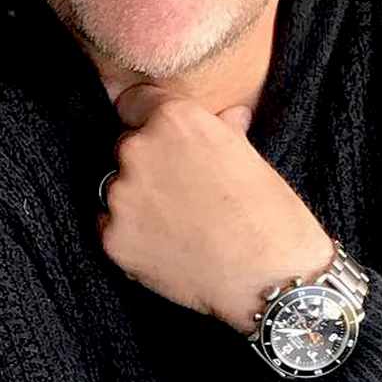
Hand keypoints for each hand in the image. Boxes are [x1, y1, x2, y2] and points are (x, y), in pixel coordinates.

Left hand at [98, 84, 333, 333]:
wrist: (270, 279)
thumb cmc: (270, 215)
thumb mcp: (250, 157)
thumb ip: (221, 130)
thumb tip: (227, 116)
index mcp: (173, 119)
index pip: (135, 102)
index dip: (149, 119)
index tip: (162, 140)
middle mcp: (138, 149)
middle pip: (127, 148)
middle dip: (148, 164)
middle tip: (182, 192)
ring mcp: (121, 196)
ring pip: (117, 189)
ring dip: (138, 201)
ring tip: (178, 225)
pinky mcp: (113, 238)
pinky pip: (111, 228)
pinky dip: (132, 237)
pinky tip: (166, 248)